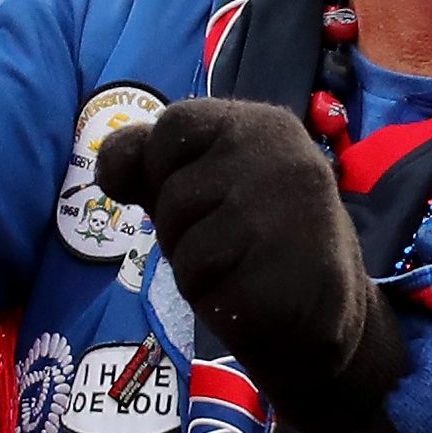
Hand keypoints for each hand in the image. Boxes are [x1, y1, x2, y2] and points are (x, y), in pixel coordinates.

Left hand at [97, 100, 399, 432]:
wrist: (322, 307)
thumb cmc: (252, 234)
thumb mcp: (200, 182)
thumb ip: (151, 163)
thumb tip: (109, 169)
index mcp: (263, 125)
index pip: (171, 125)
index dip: (162, 167)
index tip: (197, 191)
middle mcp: (282, 160)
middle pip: (171, 194)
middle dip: (181, 227)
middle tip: (231, 241)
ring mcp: (287, 220)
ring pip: (184, 248)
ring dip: (197, 270)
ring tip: (242, 268)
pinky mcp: (284, 277)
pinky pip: (204, 291)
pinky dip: (216, 303)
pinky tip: (254, 298)